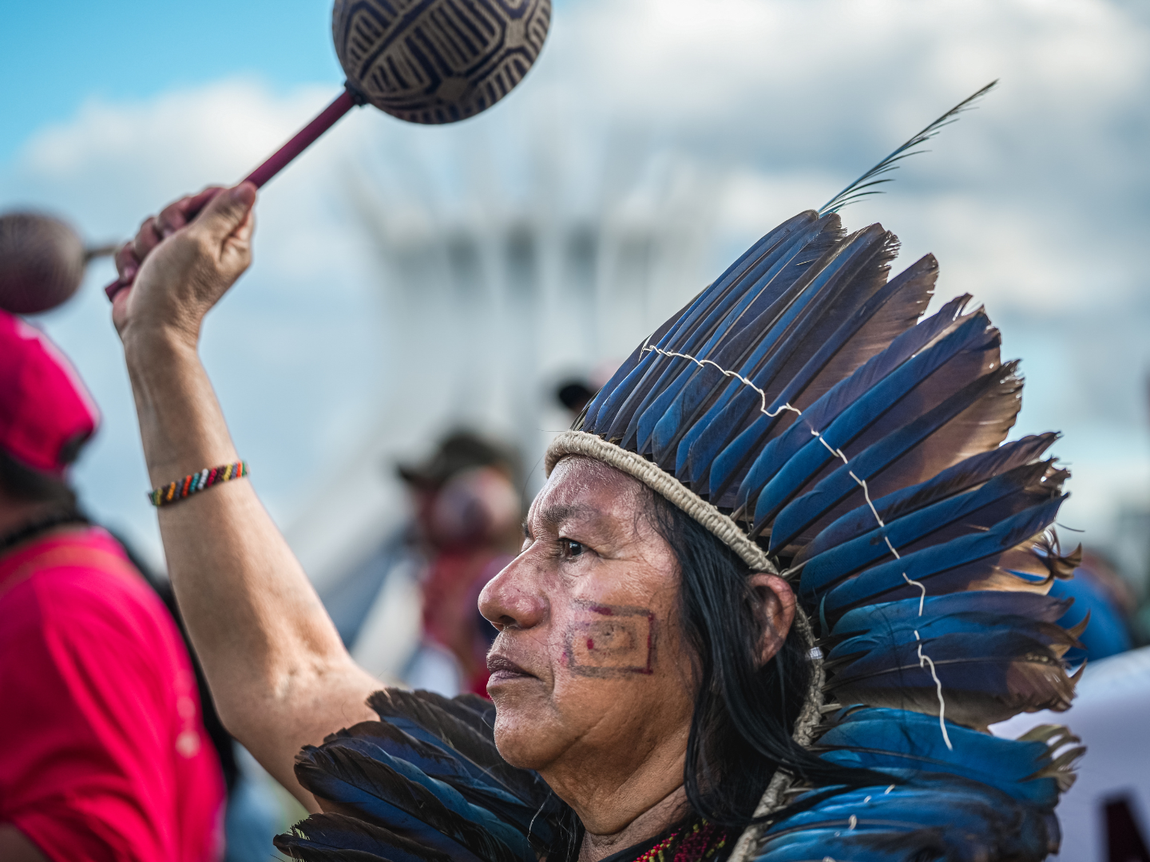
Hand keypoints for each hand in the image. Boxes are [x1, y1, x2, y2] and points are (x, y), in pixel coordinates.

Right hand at [111, 182, 256, 350]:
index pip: (228, 202)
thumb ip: (223, 212)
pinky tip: (136, 275)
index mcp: (231, 245)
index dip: (206, 198)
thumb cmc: (176, 286)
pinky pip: (138, 243)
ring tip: (151, 264)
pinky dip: (132, 257)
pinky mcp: (154, 265)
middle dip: (170, 218)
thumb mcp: (202, 241)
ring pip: (157, 223)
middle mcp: (209, 250)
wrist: (147, 328)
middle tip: (170, 236)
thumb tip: (249, 189)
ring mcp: (180, 258)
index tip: (192, 209)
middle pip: (189, 207)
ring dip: (147, 240)